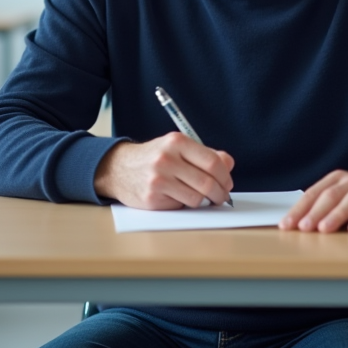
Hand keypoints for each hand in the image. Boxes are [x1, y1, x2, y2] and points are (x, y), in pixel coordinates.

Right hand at [93, 133, 234, 209]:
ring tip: (200, 197)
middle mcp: (167, 159)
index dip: (226, 177)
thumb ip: (205, 154)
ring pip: (196, 198)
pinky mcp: (152, 198)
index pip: (213, 162)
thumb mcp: (177, 147)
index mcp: (177, 142)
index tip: (227, 183)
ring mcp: (158, 179)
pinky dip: (183, 204)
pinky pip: (180, 206)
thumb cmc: (154, 157)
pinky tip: (176, 196)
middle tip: (221, 197)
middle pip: (207, 183)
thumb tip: (228, 165)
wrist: (118, 168)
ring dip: (203, 201)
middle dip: (220, 194)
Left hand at [279, 163, 347, 233]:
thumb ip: (328, 203)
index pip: (315, 193)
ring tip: (323, 229)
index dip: (300, 208)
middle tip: (302, 228)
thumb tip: (302, 221)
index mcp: (339, 179)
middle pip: (331, 196)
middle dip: (314, 212)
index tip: (287, 224)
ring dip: (336, 215)